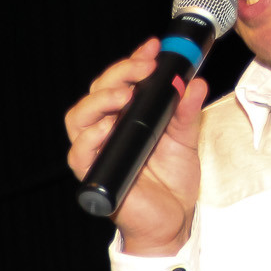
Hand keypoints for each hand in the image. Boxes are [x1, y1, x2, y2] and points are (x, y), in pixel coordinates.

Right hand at [65, 38, 206, 255]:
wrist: (171, 220)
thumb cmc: (171, 183)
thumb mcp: (185, 138)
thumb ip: (185, 112)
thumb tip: (193, 83)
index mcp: (124, 122)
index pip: (115, 85)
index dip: (129, 63)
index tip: (151, 50)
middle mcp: (105, 135)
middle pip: (92, 96)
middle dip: (116, 76)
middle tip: (143, 70)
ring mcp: (97, 155)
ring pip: (77, 121)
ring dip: (99, 102)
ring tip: (125, 97)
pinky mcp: (95, 176)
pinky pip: (79, 155)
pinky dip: (90, 138)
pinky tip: (108, 128)